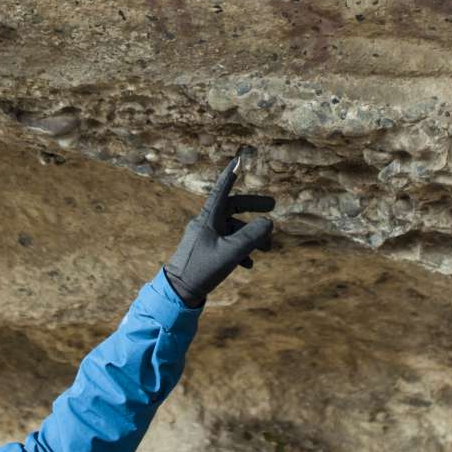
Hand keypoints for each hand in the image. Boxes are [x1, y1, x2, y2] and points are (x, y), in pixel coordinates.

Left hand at [162, 155, 274, 306]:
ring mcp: (205, 237)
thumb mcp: (231, 252)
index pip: (222, 190)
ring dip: (251, 236)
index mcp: (208, 218)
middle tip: (272, 207)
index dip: (231, 175)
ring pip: (232, 229)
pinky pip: (227, 244)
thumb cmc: (202, 269)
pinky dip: (240, 250)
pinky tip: (249, 264)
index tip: (238, 159)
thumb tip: (268, 223)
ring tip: (268, 248)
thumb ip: (251, 237)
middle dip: (252, 208)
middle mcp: (206, 224)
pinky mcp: (206, 252)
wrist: (179, 291)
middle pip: (232, 208)